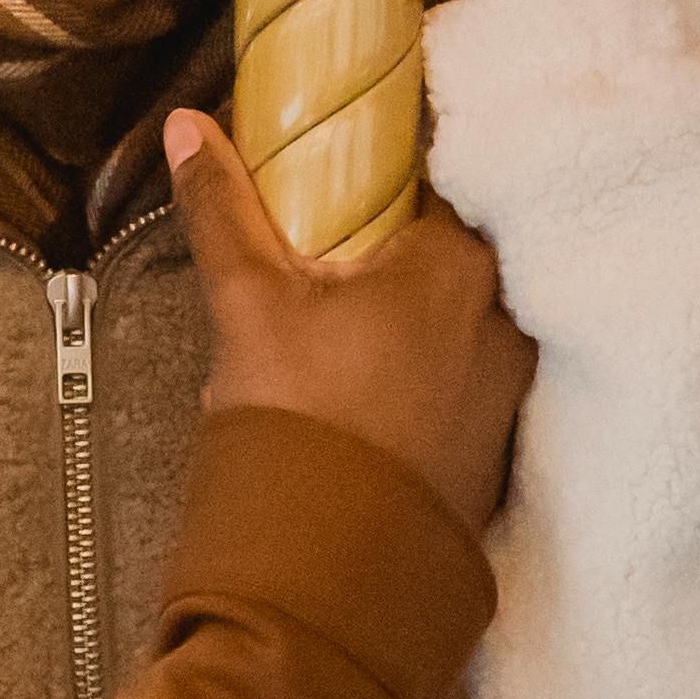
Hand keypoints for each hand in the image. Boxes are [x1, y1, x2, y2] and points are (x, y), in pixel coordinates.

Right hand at [165, 108, 533, 548]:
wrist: (331, 574)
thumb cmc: (298, 421)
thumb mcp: (247, 300)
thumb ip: (222, 206)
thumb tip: (189, 124)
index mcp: (459, 262)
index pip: (433, 180)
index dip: (379, 179)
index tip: (339, 189)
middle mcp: (506, 318)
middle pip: (446, 256)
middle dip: (385, 259)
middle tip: (321, 269)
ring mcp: (510, 389)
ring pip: (454, 325)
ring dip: (405, 323)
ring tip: (336, 342)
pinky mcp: (499, 449)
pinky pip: (461, 386)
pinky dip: (422, 380)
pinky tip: (366, 397)